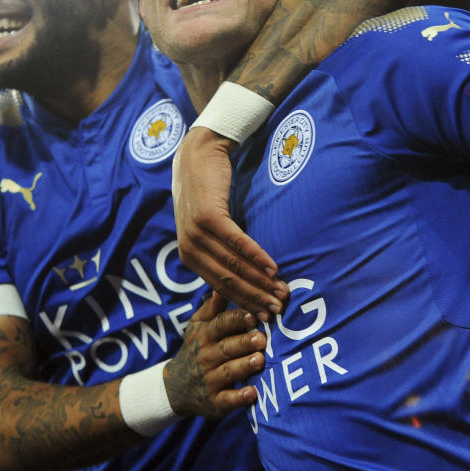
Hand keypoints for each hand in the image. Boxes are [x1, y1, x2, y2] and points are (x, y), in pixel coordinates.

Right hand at [164, 291, 266, 417]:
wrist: (176, 387)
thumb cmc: (197, 348)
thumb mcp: (198, 325)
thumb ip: (213, 306)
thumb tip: (223, 280)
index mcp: (205, 336)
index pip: (220, 325)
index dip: (236, 320)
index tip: (253, 315)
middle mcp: (206, 357)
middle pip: (227, 347)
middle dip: (244, 342)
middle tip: (261, 338)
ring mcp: (210, 380)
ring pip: (229, 372)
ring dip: (244, 366)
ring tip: (260, 360)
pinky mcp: (215, 402)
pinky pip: (228, 400)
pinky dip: (240, 398)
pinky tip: (253, 393)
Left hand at [172, 126, 288, 319]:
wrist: (198, 154)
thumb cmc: (208, 192)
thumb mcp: (209, 227)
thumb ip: (219, 252)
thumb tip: (242, 280)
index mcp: (189, 256)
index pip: (220, 287)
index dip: (244, 302)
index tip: (267, 316)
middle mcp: (189, 248)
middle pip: (227, 280)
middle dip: (254, 298)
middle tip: (279, 310)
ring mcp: (196, 232)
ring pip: (232, 264)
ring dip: (259, 281)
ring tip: (280, 291)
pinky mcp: (208, 216)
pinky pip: (235, 241)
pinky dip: (255, 256)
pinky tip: (272, 267)